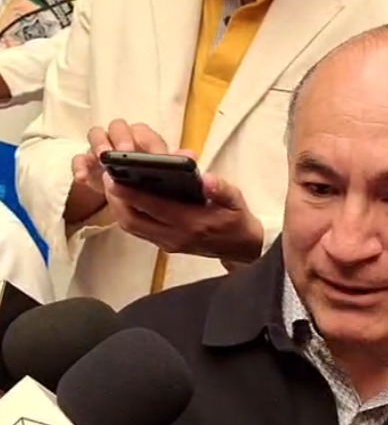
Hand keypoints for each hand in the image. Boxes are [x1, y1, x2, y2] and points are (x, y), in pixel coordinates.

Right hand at [72, 119, 171, 195]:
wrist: (130, 195)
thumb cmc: (154, 183)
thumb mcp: (171, 178)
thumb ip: (180, 166)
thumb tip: (191, 156)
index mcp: (145, 140)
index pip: (146, 133)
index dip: (149, 143)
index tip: (155, 156)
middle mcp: (122, 139)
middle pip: (118, 128)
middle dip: (121, 139)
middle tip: (123, 154)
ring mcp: (103, 150)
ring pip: (97, 136)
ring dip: (99, 146)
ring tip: (103, 160)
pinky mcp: (88, 164)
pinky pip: (80, 159)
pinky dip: (80, 166)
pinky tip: (83, 178)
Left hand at [104, 169, 262, 261]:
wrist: (242, 249)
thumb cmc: (237, 220)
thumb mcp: (236, 200)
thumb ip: (222, 189)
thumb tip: (206, 179)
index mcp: (192, 223)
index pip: (153, 207)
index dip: (130, 192)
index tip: (114, 175)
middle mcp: (176, 236)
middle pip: (133, 220)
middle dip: (116, 199)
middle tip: (108, 176)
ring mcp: (169, 243)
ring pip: (132, 227)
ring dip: (118, 208)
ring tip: (112, 185)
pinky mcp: (166, 246)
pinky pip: (139, 231)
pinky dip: (127, 215)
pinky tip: (125, 198)